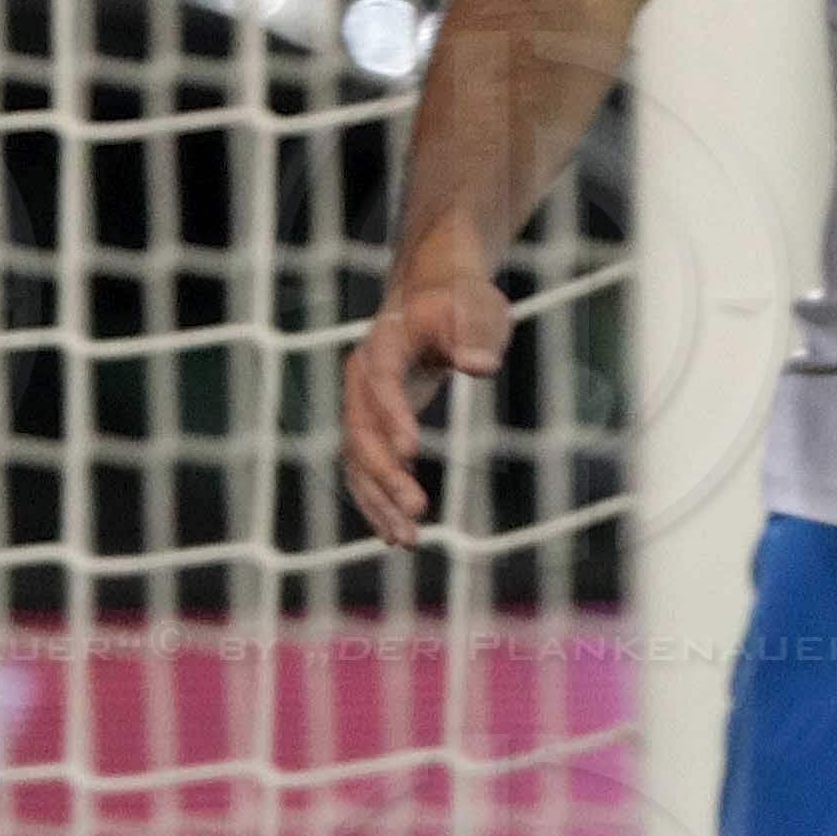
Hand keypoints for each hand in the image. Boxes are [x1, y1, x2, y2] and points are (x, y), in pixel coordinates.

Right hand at [339, 249, 511, 551]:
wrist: (431, 296)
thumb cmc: (459, 302)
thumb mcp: (479, 308)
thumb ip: (477, 335)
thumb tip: (478, 366)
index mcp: (383, 343)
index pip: (381, 382)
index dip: (392, 415)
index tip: (411, 450)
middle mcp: (361, 378)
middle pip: (362, 432)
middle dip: (385, 474)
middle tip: (418, 509)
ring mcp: (361, 405)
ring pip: (357, 460)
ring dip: (379, 501)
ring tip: (407, 539)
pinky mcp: (371, 426)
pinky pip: (364, 469)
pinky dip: (377, 501)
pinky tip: (397, 533)